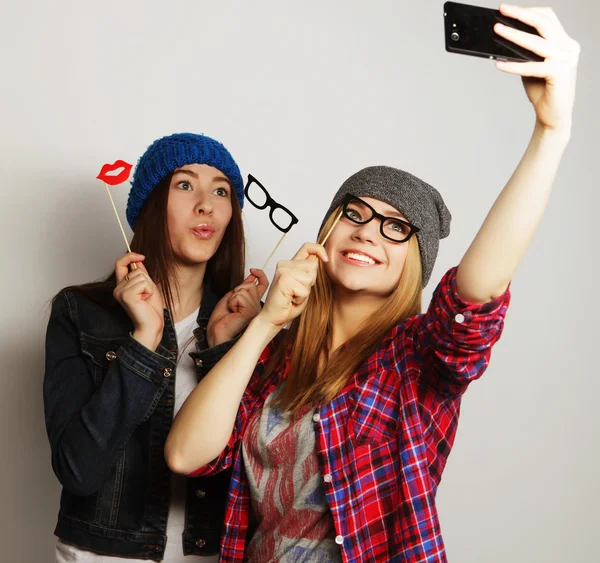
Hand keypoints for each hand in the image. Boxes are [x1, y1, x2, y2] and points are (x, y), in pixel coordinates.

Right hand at [113, 252, 164, 350]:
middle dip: (147, 280)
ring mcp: (120, 292)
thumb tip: (138, 260)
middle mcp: (118, 288)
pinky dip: (149, 290)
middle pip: (136, 270)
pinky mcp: (126, 295)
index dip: (130, 256)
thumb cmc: (151, 309)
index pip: (120, 264)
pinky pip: (143, 283)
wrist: (152, 325)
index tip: (141, 256)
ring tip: (146, 298)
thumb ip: (142, 274)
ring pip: (140, 276)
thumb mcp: (148, 287)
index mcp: (121, 286)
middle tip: (147, 295)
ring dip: (149, 287)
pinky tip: (145, 300)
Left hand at [207, 269, 268, 346]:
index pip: (264, 285)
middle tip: (231, 306)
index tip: (253, 270)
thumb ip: (243, 288)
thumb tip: (252, 276)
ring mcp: (256, 310)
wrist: (216, 335)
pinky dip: (232, 302)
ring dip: (233, 298)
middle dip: (236, 291)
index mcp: (254, 304)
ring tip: (232, 311)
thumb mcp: (231, 298)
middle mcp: (258, 307)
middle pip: (250, 285)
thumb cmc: (222, 321)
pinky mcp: (251, 313)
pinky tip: (233, 312)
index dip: (260, 275)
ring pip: (245, 289)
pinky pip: (240, 296)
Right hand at [258, 243, 327, 329]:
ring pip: (309, 278)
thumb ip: (309, 272)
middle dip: (311, 281)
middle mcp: (285, 264)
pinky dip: (301, 298)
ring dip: (305, 291)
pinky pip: (305, 289)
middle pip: (312, 266)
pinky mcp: (284, 280)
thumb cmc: (288, 304)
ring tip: (294, 296)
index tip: (326, 258)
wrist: (273, 318)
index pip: (307, 247)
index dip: (319, 250)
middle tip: (298, 292)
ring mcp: (283, 271)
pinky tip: (290, 300)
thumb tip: (320, 258)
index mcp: (290, 264)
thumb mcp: (303, 285)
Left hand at [493, 4, 579, 132]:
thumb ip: (524, 52)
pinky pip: (532, 67)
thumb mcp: (531, 65)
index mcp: (565, 42)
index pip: (548, 18)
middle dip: (521, 15)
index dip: (529, 11)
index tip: (508, 9)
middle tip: (502, 10)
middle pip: (544, 24)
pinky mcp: (559, 74)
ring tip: (497, 31)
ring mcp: (566, 60)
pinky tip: (498, 64)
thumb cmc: (541, 90)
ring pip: (537, 43)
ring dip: (514, 36)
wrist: (553, 116)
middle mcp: (569, 48)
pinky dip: (514, 66)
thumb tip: (504, 37)